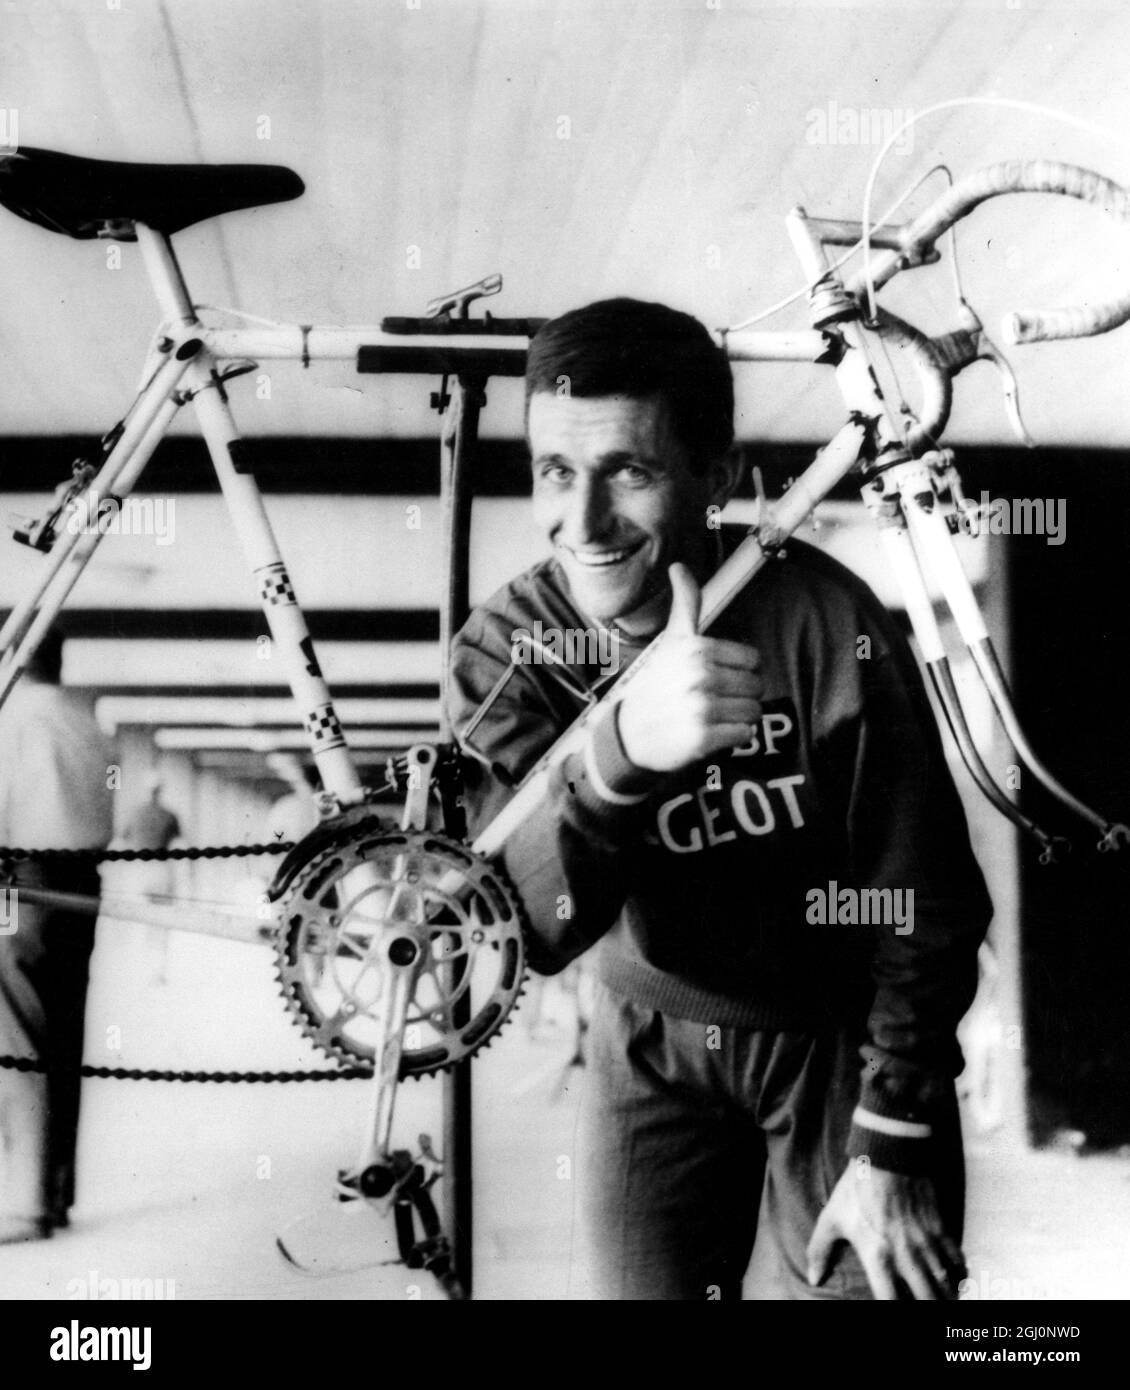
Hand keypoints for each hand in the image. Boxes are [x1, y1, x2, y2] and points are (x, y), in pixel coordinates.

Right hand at [617, 563, 761, 772]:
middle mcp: (700, 676)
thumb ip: (685, 605)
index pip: (753, 660)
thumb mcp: (671, 642)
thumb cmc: (658, 685)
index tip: (718, 676)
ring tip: (712, 716)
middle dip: (740, 695)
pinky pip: (744, 734)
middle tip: (713, 699)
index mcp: (697, 650)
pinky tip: (711, 732)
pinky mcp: (703, 738)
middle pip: (757, 687)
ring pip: (753, 711)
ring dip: (737, 717)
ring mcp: (701, 708)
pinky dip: (733, 736)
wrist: (630, 733)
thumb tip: (679, 567)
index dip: (739, 670)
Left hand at [806, 1162, 965, 1299]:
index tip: (897, 1312)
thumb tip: (813, 1278)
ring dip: (947, 1296)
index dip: (895, 1312)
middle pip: (926, 1298)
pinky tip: (958, 1280)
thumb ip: (819, 1250)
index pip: (890, 1301)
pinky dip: (960, 1273)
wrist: (887, 1155)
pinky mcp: (939, 1227)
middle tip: (927, 1308)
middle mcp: (905, 1255)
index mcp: (877, 1256)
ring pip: (945, 1282)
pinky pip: (957, 1258)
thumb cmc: (856, 1188)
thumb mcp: (831, 1218)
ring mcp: (925, 1242)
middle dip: (929, 1307)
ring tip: (944, 1302)